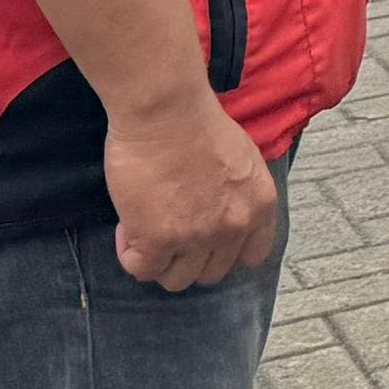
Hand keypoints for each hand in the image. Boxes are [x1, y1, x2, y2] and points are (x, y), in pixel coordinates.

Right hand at [104, 93, 280, 289]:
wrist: (165, 109)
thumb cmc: (196, 121)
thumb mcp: (240, 159)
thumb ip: (237, 193)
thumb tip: (217, 209)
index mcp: (260, 205)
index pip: (253, 256)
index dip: (224, 251)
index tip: (205, 241)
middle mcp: (235, 226)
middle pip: (211, 272)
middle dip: (188, 257)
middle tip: (167, 232)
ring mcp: (198, 237)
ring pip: (177, 279)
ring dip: (159, 260)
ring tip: (144, 229)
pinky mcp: (159, 240)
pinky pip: (142, 269)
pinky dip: (131, 255)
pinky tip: (128, 230)